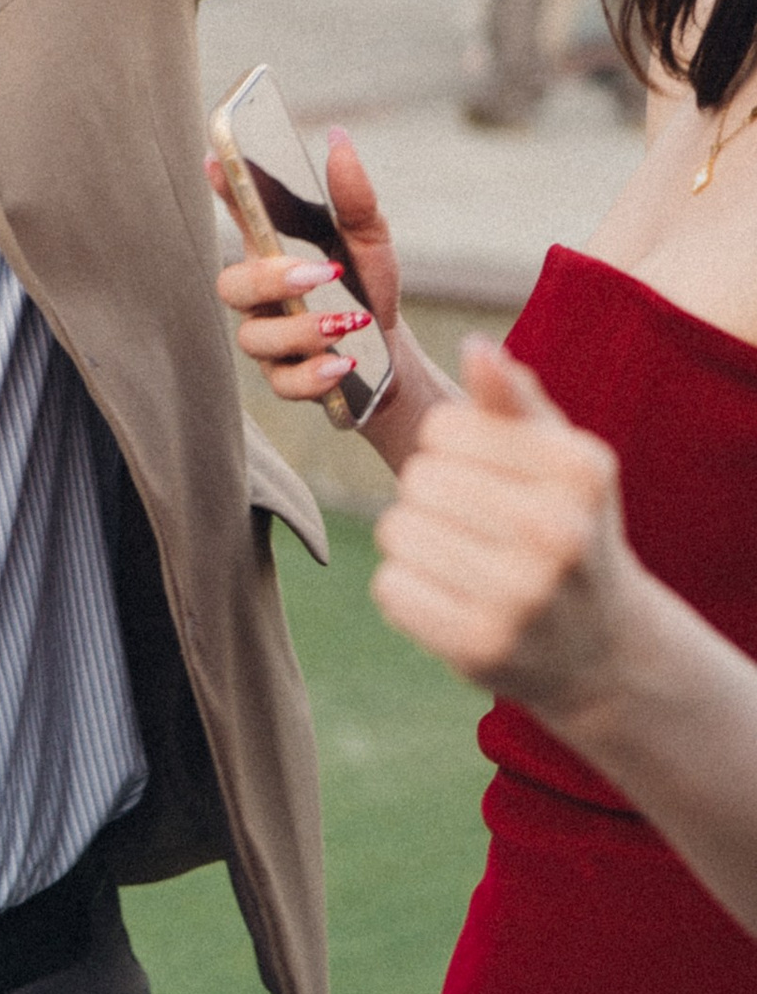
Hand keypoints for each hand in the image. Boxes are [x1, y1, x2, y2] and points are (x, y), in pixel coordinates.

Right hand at [211, 124, 399, 406]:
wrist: (391, 355)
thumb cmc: (367, 290)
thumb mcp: (370, 241)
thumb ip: (354, 197)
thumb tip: (338, 140)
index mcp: (273, 250)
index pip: (239, 215)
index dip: (222, 189)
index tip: (217, 161)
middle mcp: (259, 296)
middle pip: (231, 285)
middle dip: (268, 280)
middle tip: (316, 274)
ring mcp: (268, 340)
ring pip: (255, 337)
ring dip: (300, 329)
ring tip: (346, 322)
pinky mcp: (286, 379)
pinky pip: (282, 382)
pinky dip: (312, 373)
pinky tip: (342, 362)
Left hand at [374, 343, 652, 721]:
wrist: (602, 646)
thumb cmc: (568, 527)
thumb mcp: (560, 459)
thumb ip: (514, 400)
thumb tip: (476, 346)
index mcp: (579, 470)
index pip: (444, 427)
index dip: (450, 447)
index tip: (488, 475)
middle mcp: (558, 531)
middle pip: (417, 477)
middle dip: (431, 495)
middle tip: (476, 525)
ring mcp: (521, 596)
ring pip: (396, 529)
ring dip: (415, 540)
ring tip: (465, 560)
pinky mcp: (480, 646)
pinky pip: (391, 587)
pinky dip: (408, 589)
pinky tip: (453, 598)